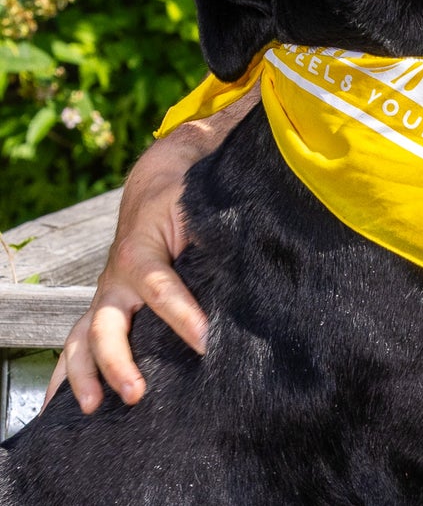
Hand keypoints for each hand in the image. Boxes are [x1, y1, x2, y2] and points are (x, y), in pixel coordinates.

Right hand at [45, 86, 257, 413]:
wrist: (153, 177)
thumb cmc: (191, 168)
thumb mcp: (211, 146)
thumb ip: (239, 128)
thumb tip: (274, 92)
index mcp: (150, 237)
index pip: (161, 283)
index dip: (181, 312)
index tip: (203, 339)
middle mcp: (122, 270)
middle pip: (107, 320)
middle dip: (117, 358)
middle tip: (136, 391)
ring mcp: (109, 292)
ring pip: (84, 338)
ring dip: (89, 374)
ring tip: (99, 408)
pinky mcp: (107, 306)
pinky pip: (76, 347)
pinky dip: (66, 379)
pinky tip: (64, 412)